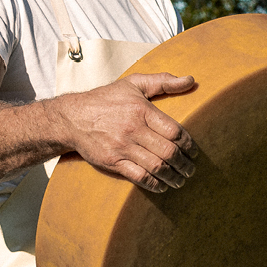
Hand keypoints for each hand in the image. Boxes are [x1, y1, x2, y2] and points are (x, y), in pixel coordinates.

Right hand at [48, 73, 196, 191]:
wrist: (72, 117)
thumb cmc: (106, 99)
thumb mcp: (133, 83)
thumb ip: (163, 81)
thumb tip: (191, 80)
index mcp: (142, 110)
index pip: (174, 131)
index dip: (189, 144)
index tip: (194, 152)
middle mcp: (133, 129)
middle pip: (168, 151)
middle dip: (184, 164)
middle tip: (191, 169)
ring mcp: (122, 147)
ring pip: (156, 166)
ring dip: (173, 176)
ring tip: (180, 180)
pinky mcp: (112, 161)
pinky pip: (138, 176)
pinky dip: (154, 184)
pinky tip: (161, 186)